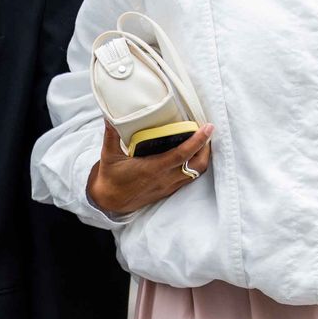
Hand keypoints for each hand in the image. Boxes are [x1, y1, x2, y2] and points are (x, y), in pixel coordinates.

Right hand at [87, 123, 214, 215]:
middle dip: (206, 148)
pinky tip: (192, 156)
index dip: (198, 140)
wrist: (110, 201)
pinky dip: (195, 166)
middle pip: (197, 165)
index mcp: (153, 168)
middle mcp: (165, 178)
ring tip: (202, 142)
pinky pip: (188, 178)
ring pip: (196, 173)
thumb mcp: (109, 155)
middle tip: (207, 132)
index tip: (208, 128)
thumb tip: (109, 116)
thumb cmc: (111, 178)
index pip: (182, 154)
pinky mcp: (168, 190)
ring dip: (202, 157)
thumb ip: (111, 134)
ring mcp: (168, 186)